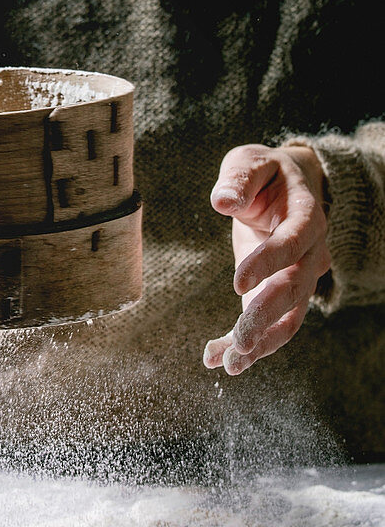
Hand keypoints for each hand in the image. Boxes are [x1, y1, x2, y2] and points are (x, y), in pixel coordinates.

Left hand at [203, 144, 329, 374]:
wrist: (286, 187)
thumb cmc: (265, 174)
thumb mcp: (251, 162)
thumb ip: (239, 178)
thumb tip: (222, 200)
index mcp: (307, 216)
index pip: (293, 243)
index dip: (268, 263)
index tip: (237, 283)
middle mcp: (311, 253)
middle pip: (296, 290)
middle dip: (267, 316)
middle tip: (240, 340)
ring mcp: (298, 278)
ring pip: (290, 319)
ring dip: (262, 344)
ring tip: (230, 364)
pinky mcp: (278, 294)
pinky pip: (269, 326)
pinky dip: (247, 346)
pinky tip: (216, 359)